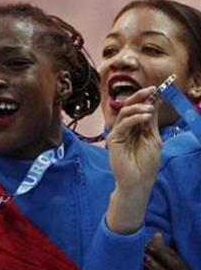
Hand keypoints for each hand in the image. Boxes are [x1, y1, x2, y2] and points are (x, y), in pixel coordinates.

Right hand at [106, 86, 160, 232]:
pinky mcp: (113, 140)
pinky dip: (134, 118)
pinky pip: (122, 125)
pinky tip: (145, 117)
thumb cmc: (146, 163)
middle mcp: (124, 128)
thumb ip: (151, 122)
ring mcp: (118, 134)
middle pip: (128, 107)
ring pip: (123, 113)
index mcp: (135, 127)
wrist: (139, 180)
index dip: (145, 98)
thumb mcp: (154, 138)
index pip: (138, 109)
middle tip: (150, 90)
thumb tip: (154, 103)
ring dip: (137, 107)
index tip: (156, 89)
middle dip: (139, 97)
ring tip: (149, 108)